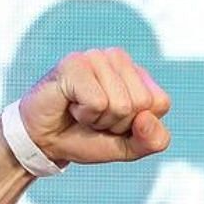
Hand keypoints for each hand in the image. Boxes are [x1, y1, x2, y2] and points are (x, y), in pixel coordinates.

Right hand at [16, 48, 171, 167]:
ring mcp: (96, 57)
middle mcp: (118, 58)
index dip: (136, 125)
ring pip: (121, 104)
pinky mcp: (75, 63)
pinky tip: (70, 105)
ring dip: (98, 120)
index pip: (160, 103)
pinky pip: (98, 102)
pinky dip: (84, 114)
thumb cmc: (83, 137)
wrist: (42, 142)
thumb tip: (147, 118)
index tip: (113, 124)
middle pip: (141, 104)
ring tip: (81, 112)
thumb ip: (153, 140)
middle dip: (117, 123)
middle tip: (94, 118)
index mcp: (136, 73)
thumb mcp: (127, 147)